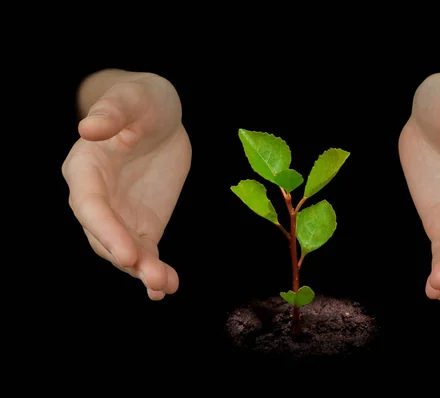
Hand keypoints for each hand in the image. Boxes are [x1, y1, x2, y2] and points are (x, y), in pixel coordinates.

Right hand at [62, 70, 190, 299]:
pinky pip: (145, 252)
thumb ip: (112, 112)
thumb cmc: (141, 101)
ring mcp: (120, 214)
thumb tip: (89, 127)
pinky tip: (167, 286)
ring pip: (124, 251)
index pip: (90, 205)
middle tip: (154, 277)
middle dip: (126, 258)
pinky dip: (155, 270)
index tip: (127, 253)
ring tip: (164, 286)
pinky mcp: (142, 224)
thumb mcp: (132, 98)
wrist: (160, 117)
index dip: (106, 230)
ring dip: (143, 271)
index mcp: (86, 168)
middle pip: (104, 236)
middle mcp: (96, 197)